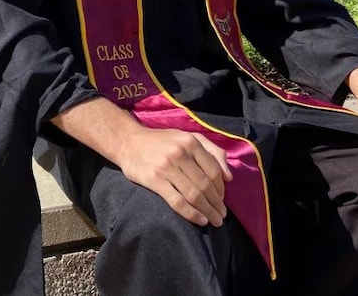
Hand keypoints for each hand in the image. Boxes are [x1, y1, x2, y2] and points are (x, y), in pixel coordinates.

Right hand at [116, 127, 232, 226]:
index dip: (221, 189)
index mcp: (191, 142)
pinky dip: (191, 213)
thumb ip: (212, 150)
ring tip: (214, 221)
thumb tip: (228, 176)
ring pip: (194, 194)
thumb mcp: (187, 137)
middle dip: (216, 203)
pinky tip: (199, 220)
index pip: (213, 170)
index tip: (222, 200)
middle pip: (205, 184)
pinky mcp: (154, 180)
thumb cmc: (162, 141)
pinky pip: (177, 201)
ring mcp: (167, 167)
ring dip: (207, 211)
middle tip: (221, 216)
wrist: (128, 142)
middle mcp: (180, 153)